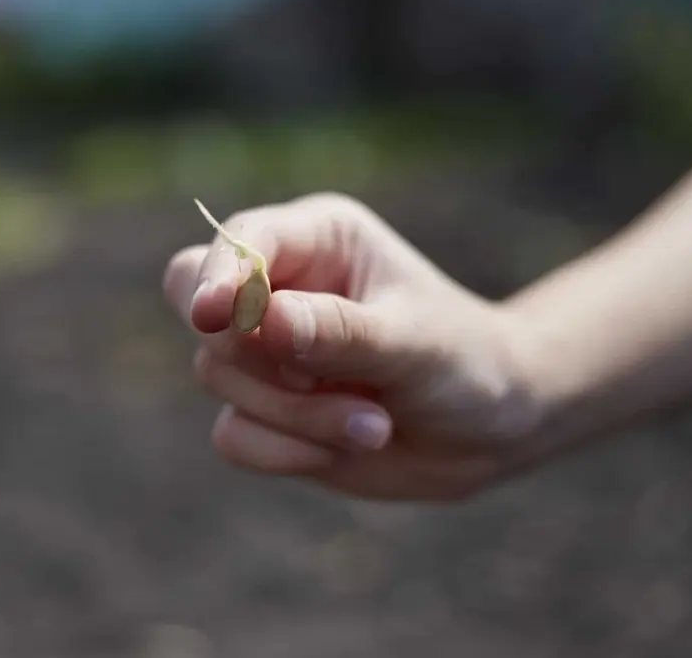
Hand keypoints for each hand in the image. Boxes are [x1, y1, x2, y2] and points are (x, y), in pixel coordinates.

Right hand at [163, 193, 544, 500]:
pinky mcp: (264, 411)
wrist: (491, 429)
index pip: (241, 241)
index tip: (214, 314)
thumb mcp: (413, 342)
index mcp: (317, 239)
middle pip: (200, 308)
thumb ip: (338, 331)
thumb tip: (260, 318)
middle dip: (259, 361)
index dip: (218, 275)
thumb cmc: (464, 361)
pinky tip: (344, 445)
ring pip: (217, 378)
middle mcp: (280, 289)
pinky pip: (232, 435)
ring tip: (373, 423)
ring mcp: (266, 352)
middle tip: (322, 380)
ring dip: (297, 416)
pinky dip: (285, 451)